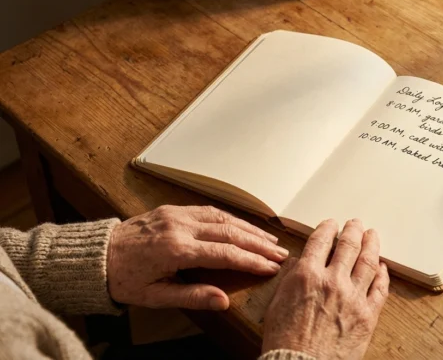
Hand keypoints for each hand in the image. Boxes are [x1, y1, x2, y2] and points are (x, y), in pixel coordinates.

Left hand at [107, 205, 287, 309]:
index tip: (272, 267)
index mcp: (175, 249)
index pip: (225, 253)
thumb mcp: (155, 297)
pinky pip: (208, 210)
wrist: (94, 256)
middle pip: (230, 231)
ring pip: (222, 217)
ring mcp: (176, 214)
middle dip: (259, 243)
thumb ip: (192, 296)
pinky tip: (243, 226)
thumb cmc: (122, 279)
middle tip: (281, 252)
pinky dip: (231, 217)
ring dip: (249, 228)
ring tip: (270, 239)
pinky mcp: (172, 208)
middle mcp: (179, 226)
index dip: (252, 260)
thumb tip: (223, 301)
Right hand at [262, 219, 389, 359]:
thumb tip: (300, 264)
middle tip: (356, 224)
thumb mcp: (277, 303)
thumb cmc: (284, 341)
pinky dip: (382, 275)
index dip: (328, 228)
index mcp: (307, 275)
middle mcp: (333, 281)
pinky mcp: (367, 315)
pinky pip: (380, 289)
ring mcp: (353, 297)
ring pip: (368, 262)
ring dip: (371, 245)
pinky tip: (382, 267)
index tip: (332, 224)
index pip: (321, 241)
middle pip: (349, 246)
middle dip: (353, 231)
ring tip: (372, 236)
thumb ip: (291, 278)